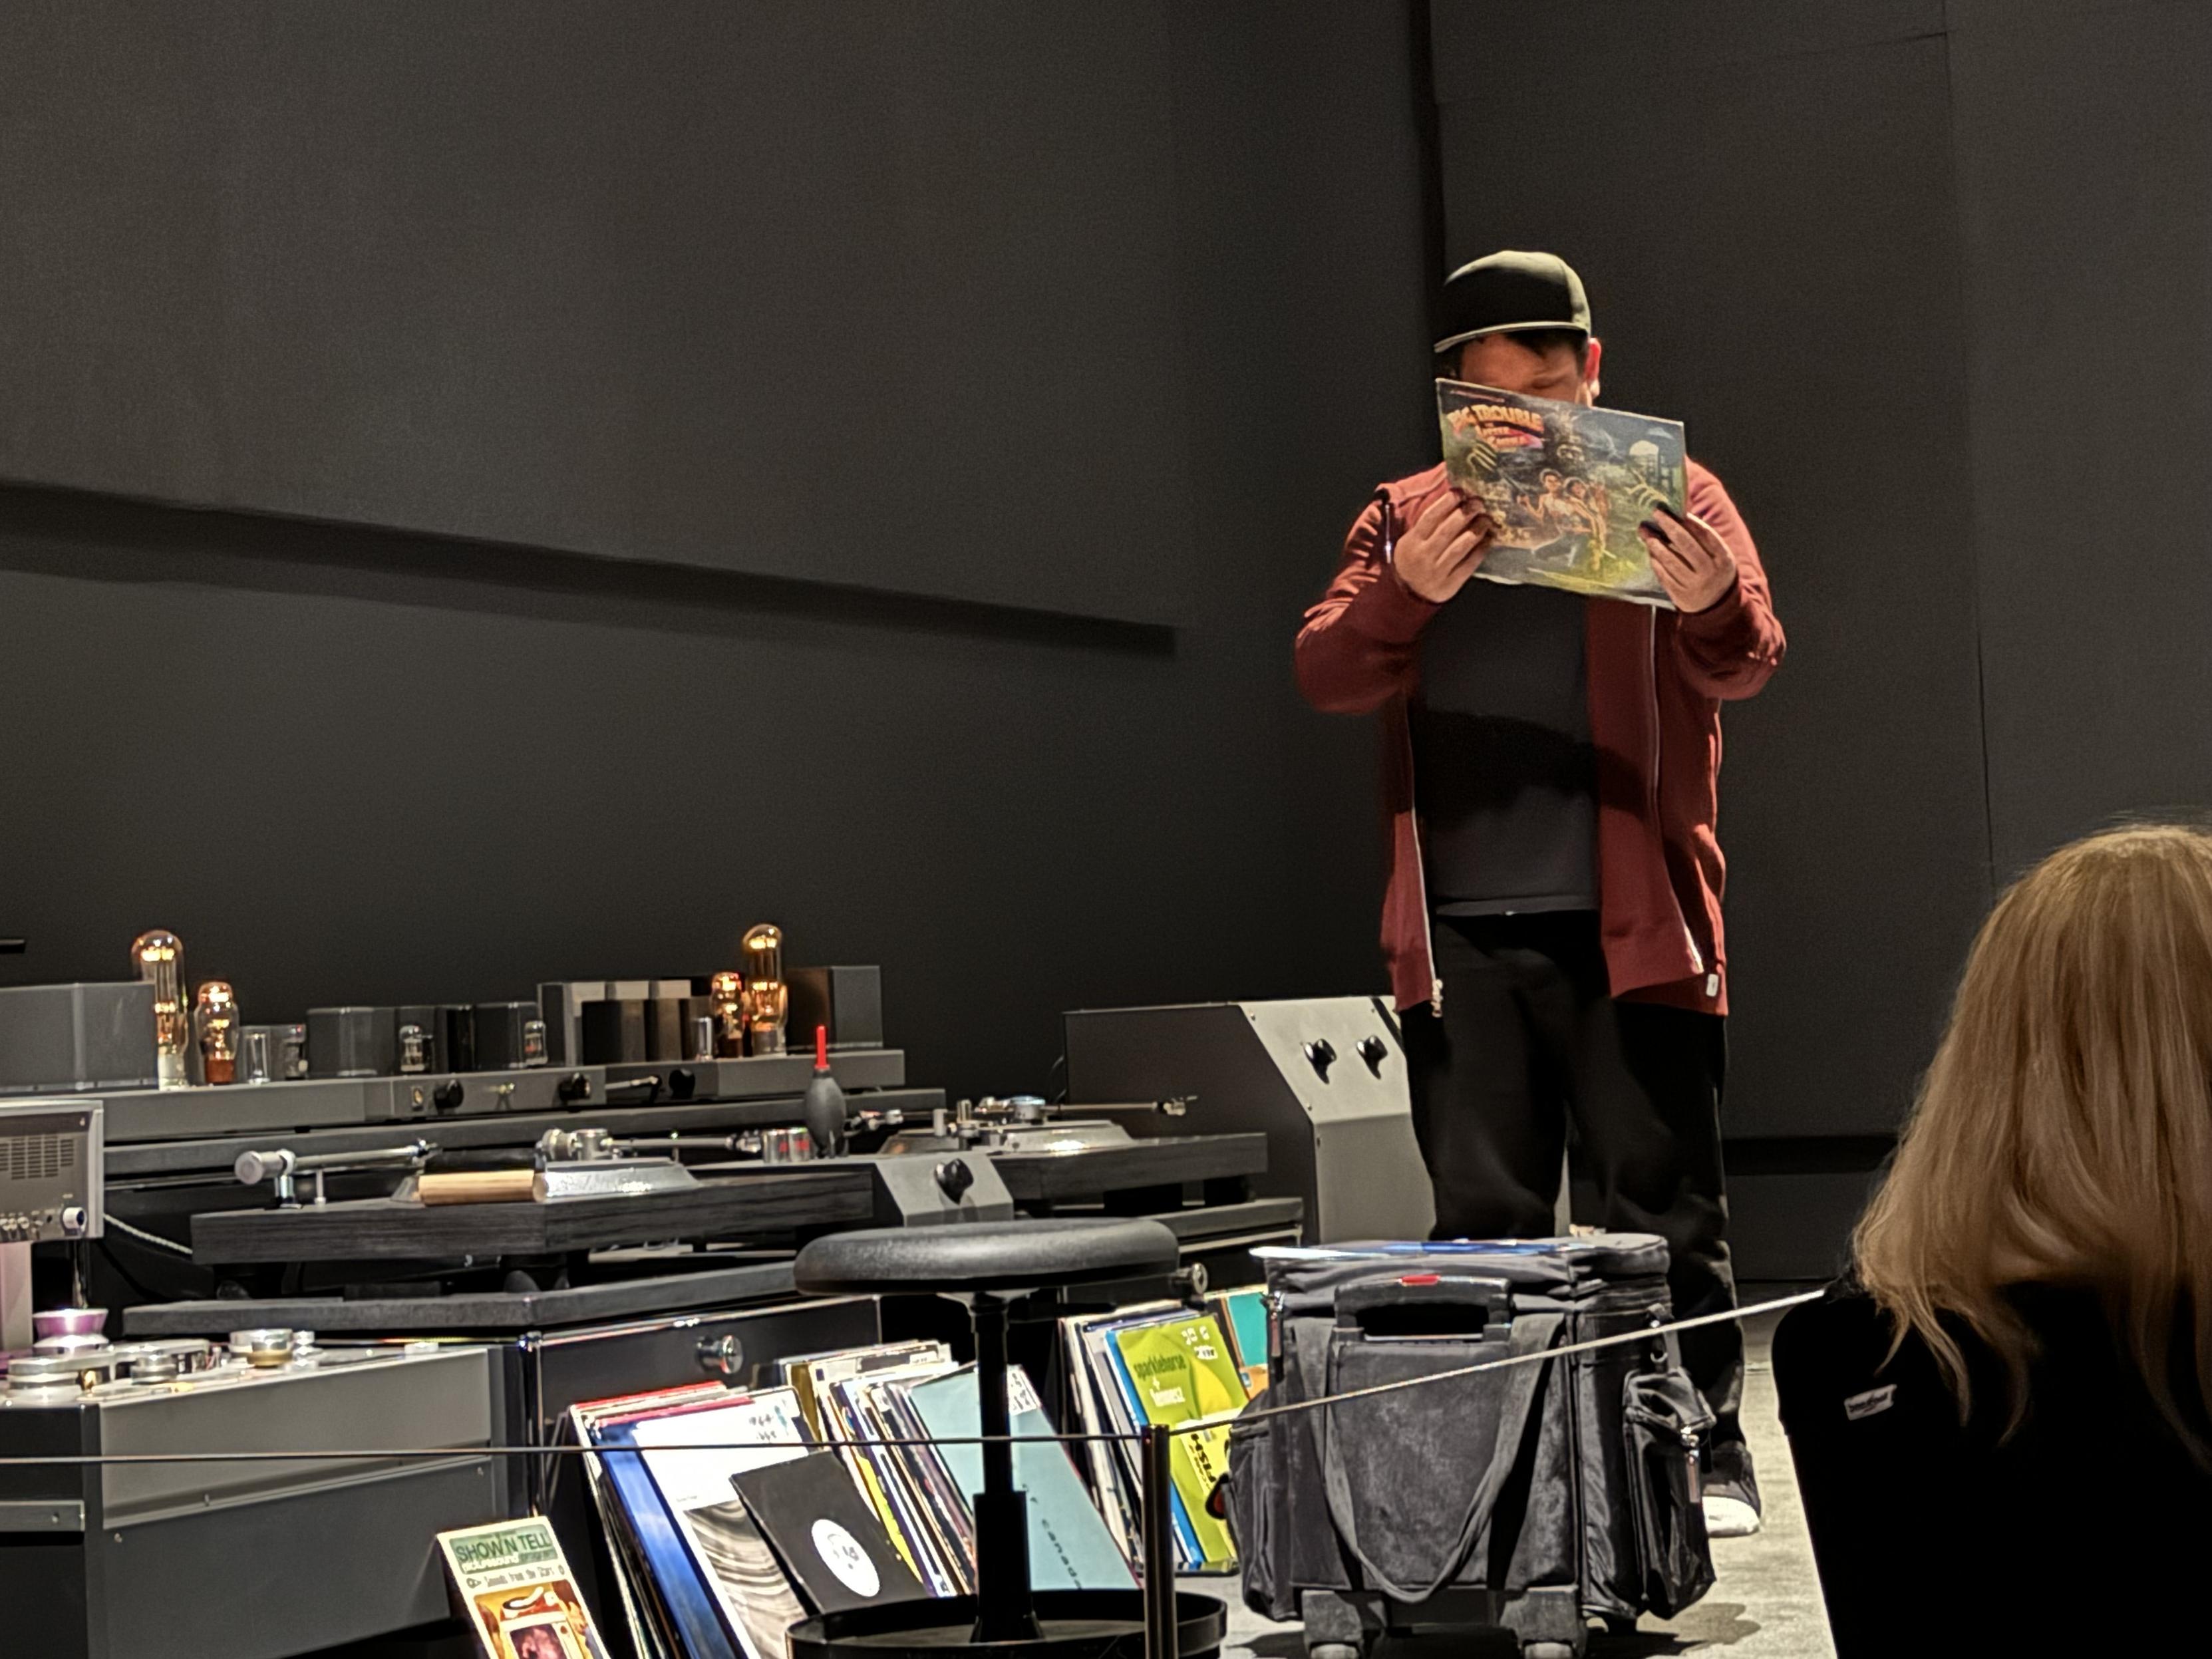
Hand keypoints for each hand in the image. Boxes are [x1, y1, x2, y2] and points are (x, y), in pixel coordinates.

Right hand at [1393, 489, 1494, 603]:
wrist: (1406, 594)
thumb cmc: (1413, 559)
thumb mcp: (1411, 541)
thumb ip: (1427, 523)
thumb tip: (1453, 499)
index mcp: (1411, 541)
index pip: (1430, 517)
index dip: (1446, 502)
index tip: (1461, 492)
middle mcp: (1423, 556)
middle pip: (1447, 530)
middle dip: (1465, 513)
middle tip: (1479, 503)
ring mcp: (1436, 572)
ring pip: (1460, 547)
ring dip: (1476, 530)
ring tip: (1487, 520)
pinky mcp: (1449, 585)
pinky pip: (1468, 565)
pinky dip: (1480, 551)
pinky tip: (1489, 539)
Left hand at [1638, 504, 1737, 612]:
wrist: (1718, 605)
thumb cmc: (1714, 570)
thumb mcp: (1718, 555)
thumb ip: (1703, 539)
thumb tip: (1679, 515)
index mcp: (1723, 557)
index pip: (1705, 534)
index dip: (1688, 520)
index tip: (1672, 509)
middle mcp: (1710, 571)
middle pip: (1687, 544)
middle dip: (1669, 526)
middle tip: (1655, 513)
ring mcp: (1695, 585)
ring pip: (1672, 561)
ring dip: (1656, 545)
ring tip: (1645, 532)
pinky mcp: (1681, 596)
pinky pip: (1665, 576)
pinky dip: (1656, 563)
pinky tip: (1650, 552)